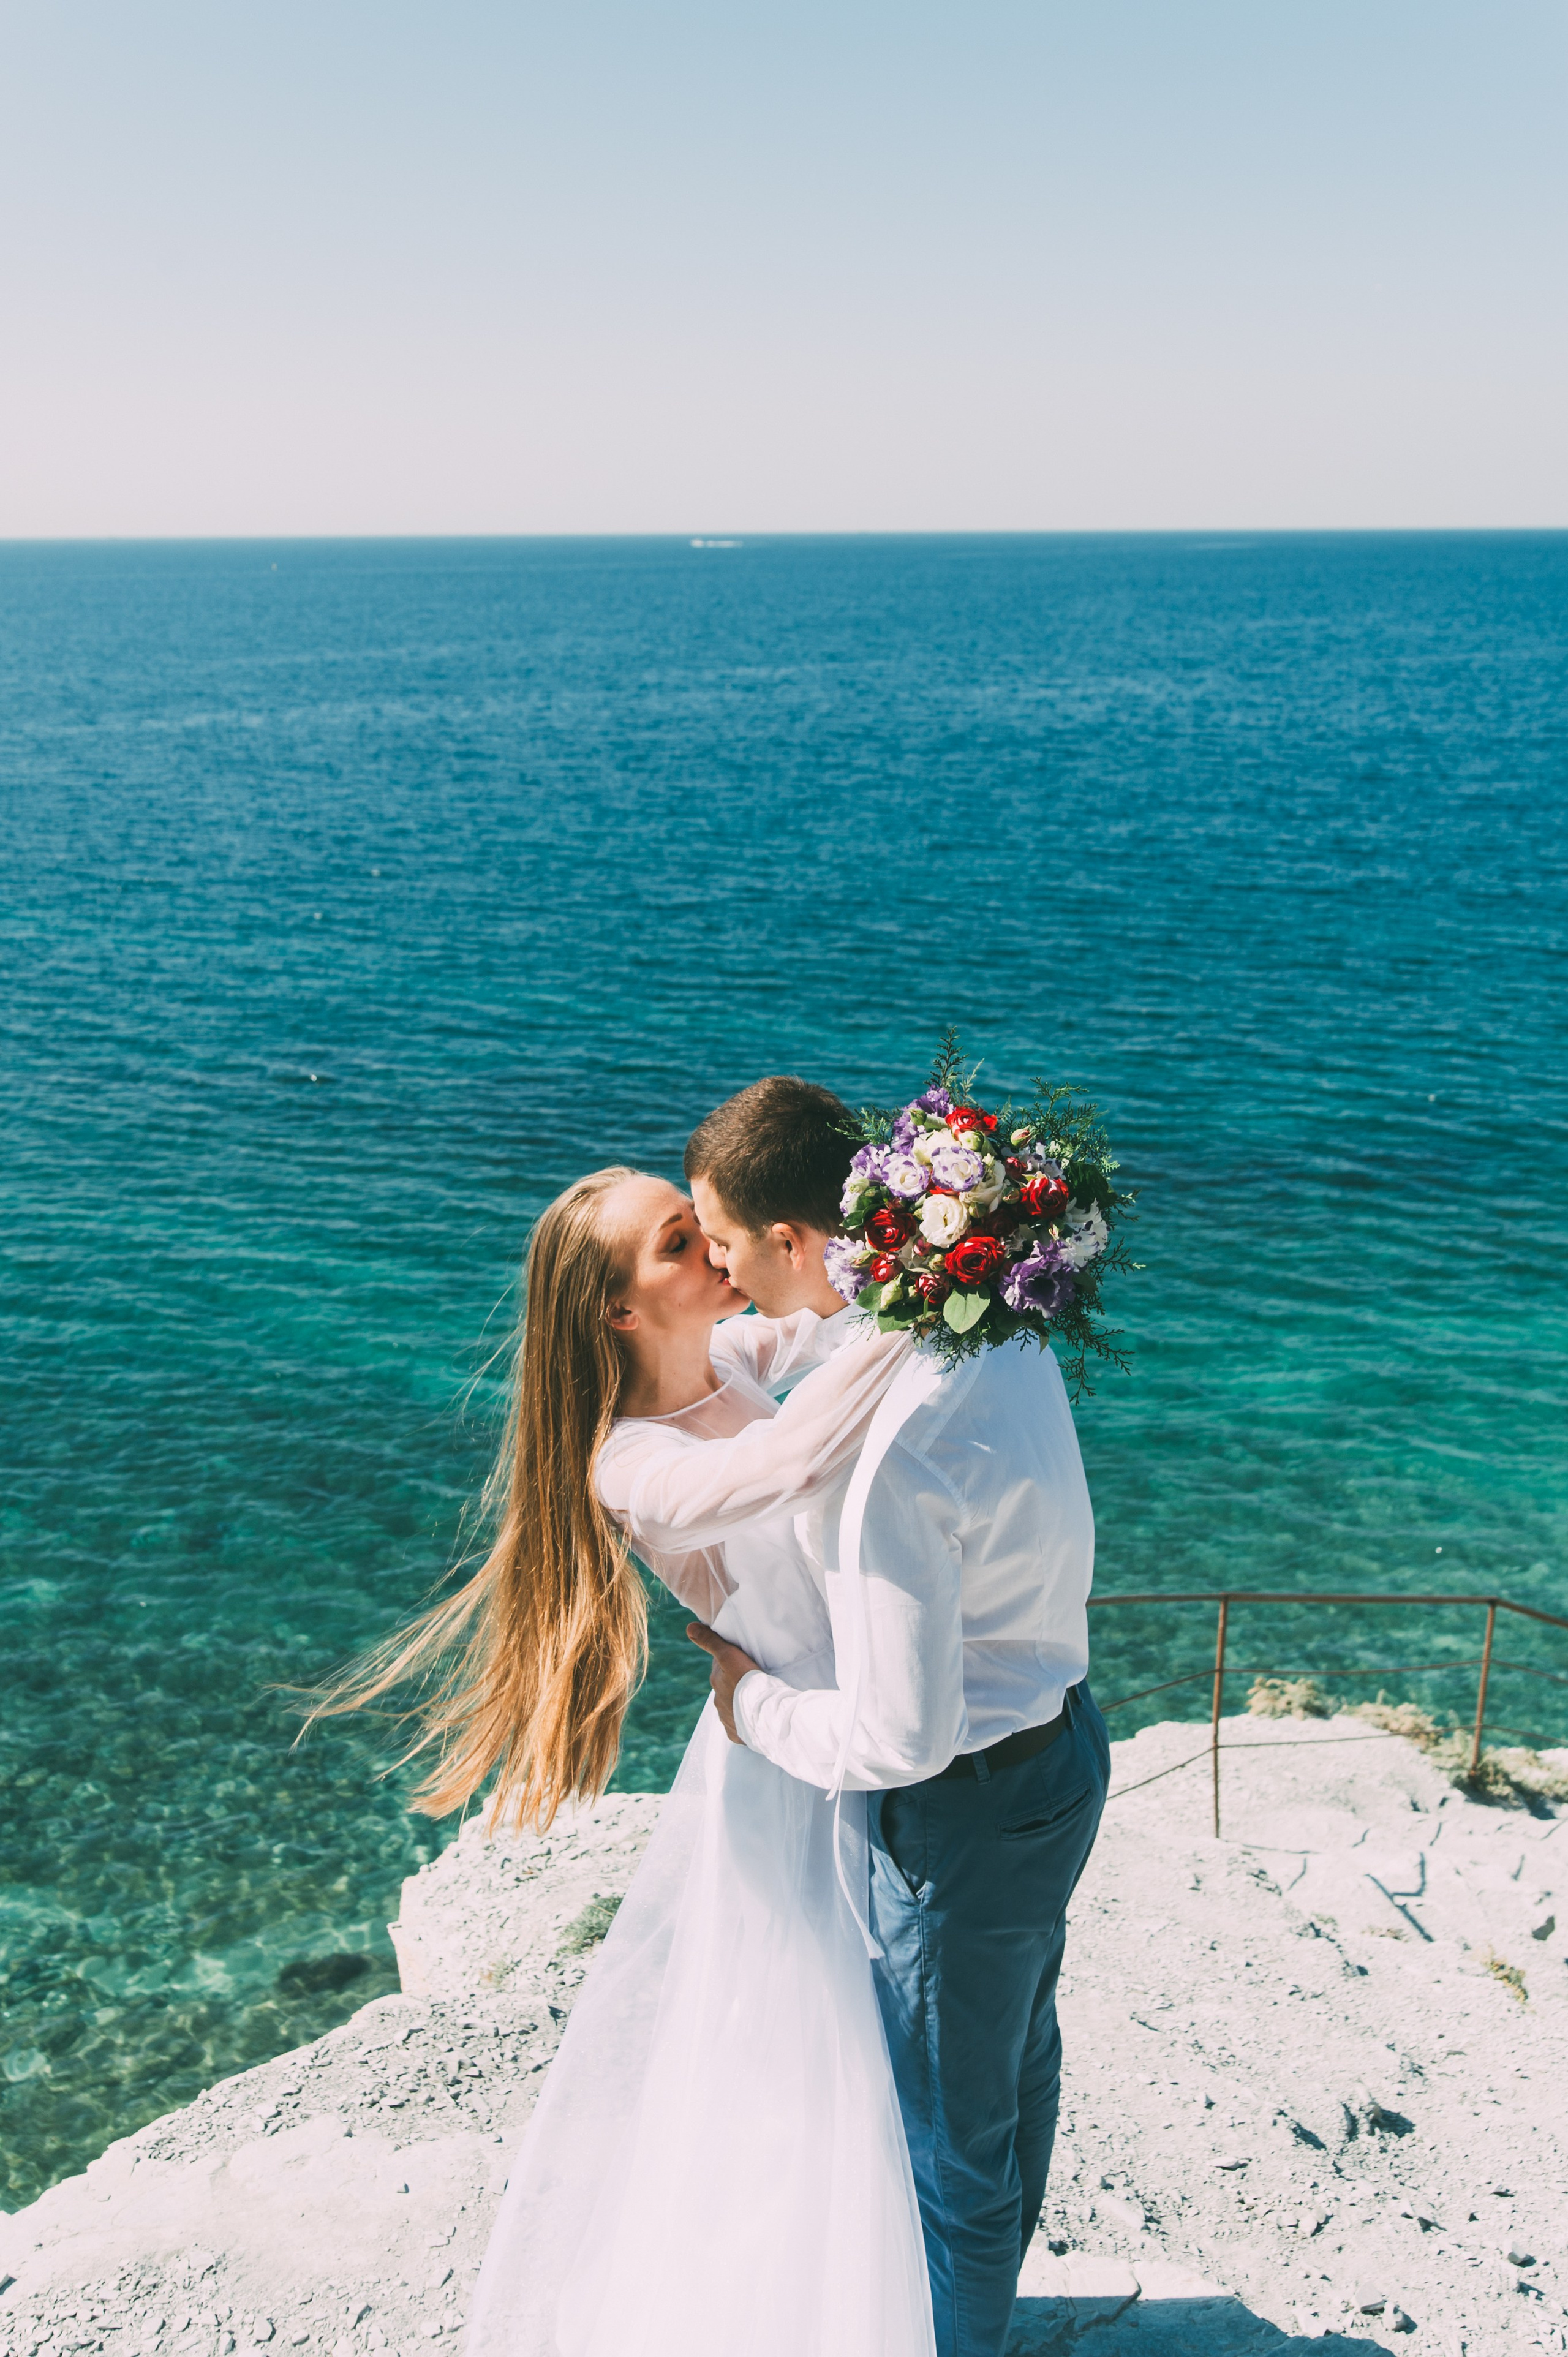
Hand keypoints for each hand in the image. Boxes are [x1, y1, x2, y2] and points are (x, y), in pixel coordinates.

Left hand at [686, 1622, 762, 1744]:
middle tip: (752, 1681)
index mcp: (716, 1682)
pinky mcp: (737, 1734)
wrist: (764, 1713)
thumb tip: (689, 1628)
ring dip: (741, 1703)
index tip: (743, 1663)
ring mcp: (727, 1720)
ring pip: (733, 1708)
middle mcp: (718, 1702)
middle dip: (735, 1685)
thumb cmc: (747, 1680)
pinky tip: (755, 1718)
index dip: (731, 1664)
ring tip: (756, 1699)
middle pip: (726, 1689)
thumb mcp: (729, 1655)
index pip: (720, 1669)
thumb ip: (710, 1641)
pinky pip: (740, 1727)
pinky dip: (745, 1722)